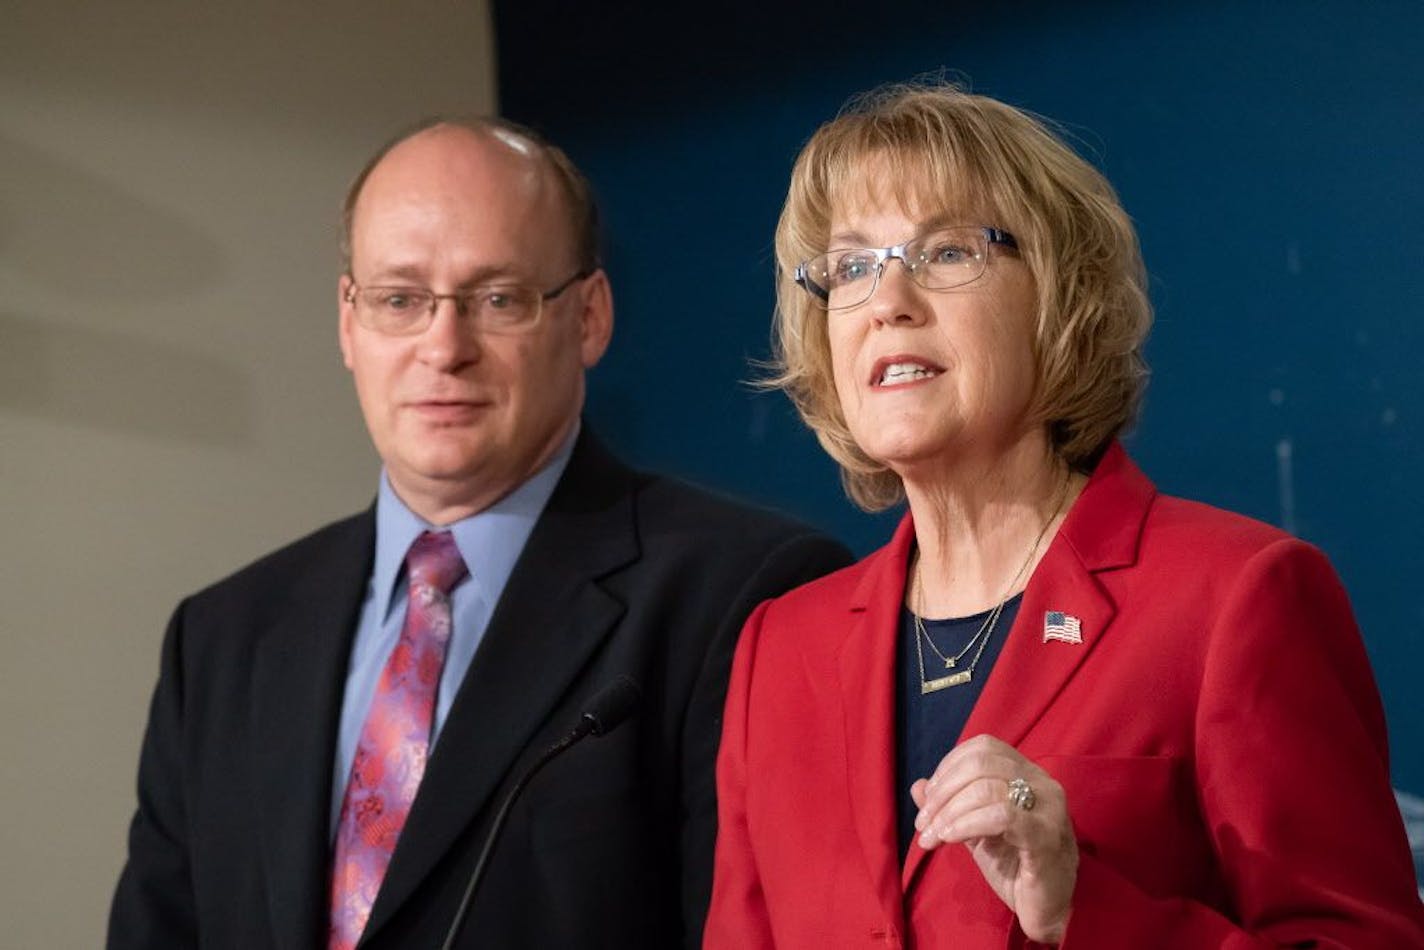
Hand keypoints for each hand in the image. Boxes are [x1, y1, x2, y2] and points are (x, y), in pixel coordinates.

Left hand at [910, 734, 1076, 943]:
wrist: (1049, 910)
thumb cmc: (1015, 867)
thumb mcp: (975, 832)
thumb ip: (950, 806)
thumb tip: (918, 786)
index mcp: (1027, 774)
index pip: (983, 746)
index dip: (949, 766)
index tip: (928, 799)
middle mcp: (1042, 783)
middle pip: (980, 762)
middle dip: (942, 791)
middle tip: (923, 823)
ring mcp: (1048, 808)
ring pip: (986, 787)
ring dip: (948, 811)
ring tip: (931, 837)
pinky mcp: (1046, 836)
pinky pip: (1000, 816)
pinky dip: (966, 824)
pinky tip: (950, 838)